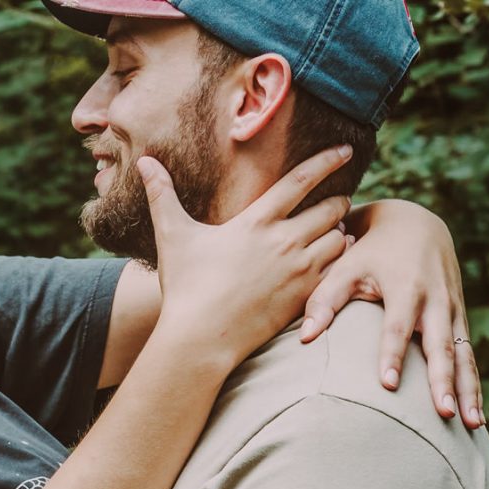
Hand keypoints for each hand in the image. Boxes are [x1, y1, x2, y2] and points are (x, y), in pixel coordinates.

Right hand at [138, 145, 351, 365]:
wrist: (201, 337)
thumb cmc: (185, 285)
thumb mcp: (172, 236)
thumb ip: (162, 195)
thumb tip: (143, 162)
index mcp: (256, 221)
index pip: (301, 181)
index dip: (327, 161)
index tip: (345, 150)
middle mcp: (284, 242)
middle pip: (330, 209)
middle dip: (337, 201)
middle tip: (335, 201)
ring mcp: (298, 271)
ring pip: (340, 240)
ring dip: (341, 232)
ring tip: (334, 231)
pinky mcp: (305, 297)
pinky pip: (340, 271)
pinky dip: (342, 261)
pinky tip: (335, 261)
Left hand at [300, 199, 481, 428]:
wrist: (415, 224)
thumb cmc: (369, 250)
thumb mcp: (344, 266)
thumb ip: (323, 301)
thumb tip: (303, 339)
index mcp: (405, 287)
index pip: (397, 326)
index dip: (393, 355)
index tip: (389, 385)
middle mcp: (435, 300)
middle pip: (440, 346)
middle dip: (443, 381)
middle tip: (442, 413)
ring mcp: (452, 310)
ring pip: (464, 355)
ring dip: (468, 390)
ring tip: (473, 425)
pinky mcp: (459, 319)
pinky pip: (470, 355)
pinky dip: (473, 383)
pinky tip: (475, 415)